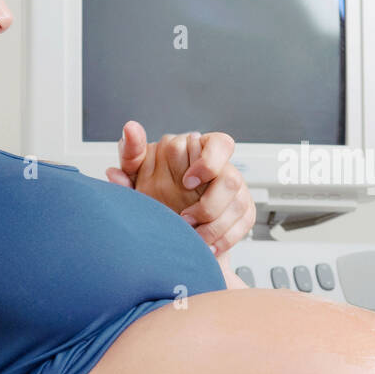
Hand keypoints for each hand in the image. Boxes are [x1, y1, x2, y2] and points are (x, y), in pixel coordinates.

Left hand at [106, 121, 255, 255]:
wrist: (163, 224)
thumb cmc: (151, 190)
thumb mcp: (136, 171)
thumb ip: (132, 152)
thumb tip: (131, 129)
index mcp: (200, 150)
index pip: (221, 144)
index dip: (209, 162)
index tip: (187, 182)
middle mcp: (222, 168)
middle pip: (231, 180)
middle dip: (208, 206)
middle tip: (185, 218)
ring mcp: (236, 190)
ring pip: (238, 205)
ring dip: (214, 227)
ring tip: (193, 236)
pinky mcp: (243, 211)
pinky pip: (243, 225)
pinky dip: (224, 239)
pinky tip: (206, 244)